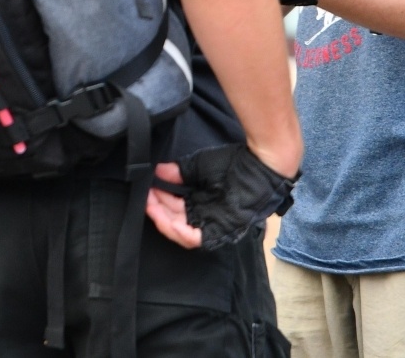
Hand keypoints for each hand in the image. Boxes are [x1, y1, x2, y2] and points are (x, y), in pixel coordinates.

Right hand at [148, 143, 297, 251]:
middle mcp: (203, 215)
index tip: (146, 190)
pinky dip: (183, 234)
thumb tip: (158, 170)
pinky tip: (171, 223)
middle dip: (158, 210)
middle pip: (174, 220)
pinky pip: (198, 239)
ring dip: (165, 222)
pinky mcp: (221, 230)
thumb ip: (179, 172)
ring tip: (152, 208)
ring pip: (182, 232)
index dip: (158, 200)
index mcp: (199, 201)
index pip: (173, 207)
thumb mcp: (199, 167)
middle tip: (145, 198)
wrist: (259, 165)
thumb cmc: (233, 164)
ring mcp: (212, 225)